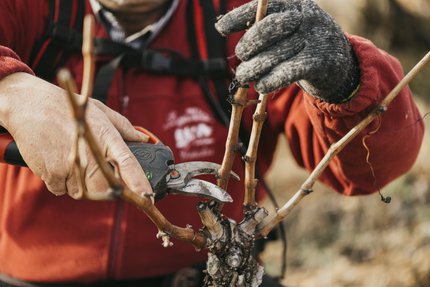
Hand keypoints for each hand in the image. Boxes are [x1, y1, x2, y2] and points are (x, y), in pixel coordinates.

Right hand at [0, 72, 151, 197]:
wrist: (29, 105)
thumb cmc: (67, 107)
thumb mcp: (100, 111)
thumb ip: (124, 127)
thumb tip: (144, 139)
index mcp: (105, 137)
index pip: (127, 163)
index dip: (138, 182)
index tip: (147, 196)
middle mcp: (89, 154)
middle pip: (106, 187)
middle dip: (106, 186)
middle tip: (97, 169)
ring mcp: (69, 166)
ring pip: (85, 192)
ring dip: (83, 183)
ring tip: (76, 159)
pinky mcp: (51, 175)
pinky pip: (63, 191)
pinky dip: (64, 182)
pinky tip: (60, 162)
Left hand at [215, 0, 359, 102]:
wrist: (340, 63)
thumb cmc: (301, 44)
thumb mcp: (286, 29)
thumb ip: (260, 25)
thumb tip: (221, 24)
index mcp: (294, 4)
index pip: (264, 6)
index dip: (240, 16)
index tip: (221, 28)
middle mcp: (306, 16)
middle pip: (270, 27)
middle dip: (249, 43)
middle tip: (240, 56)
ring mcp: (315, 38)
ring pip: (276, 53)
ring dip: (254, 68)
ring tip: (242, 76)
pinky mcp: (320, 62)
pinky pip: (289, 71)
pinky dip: (271, 80)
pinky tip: (261, 85)